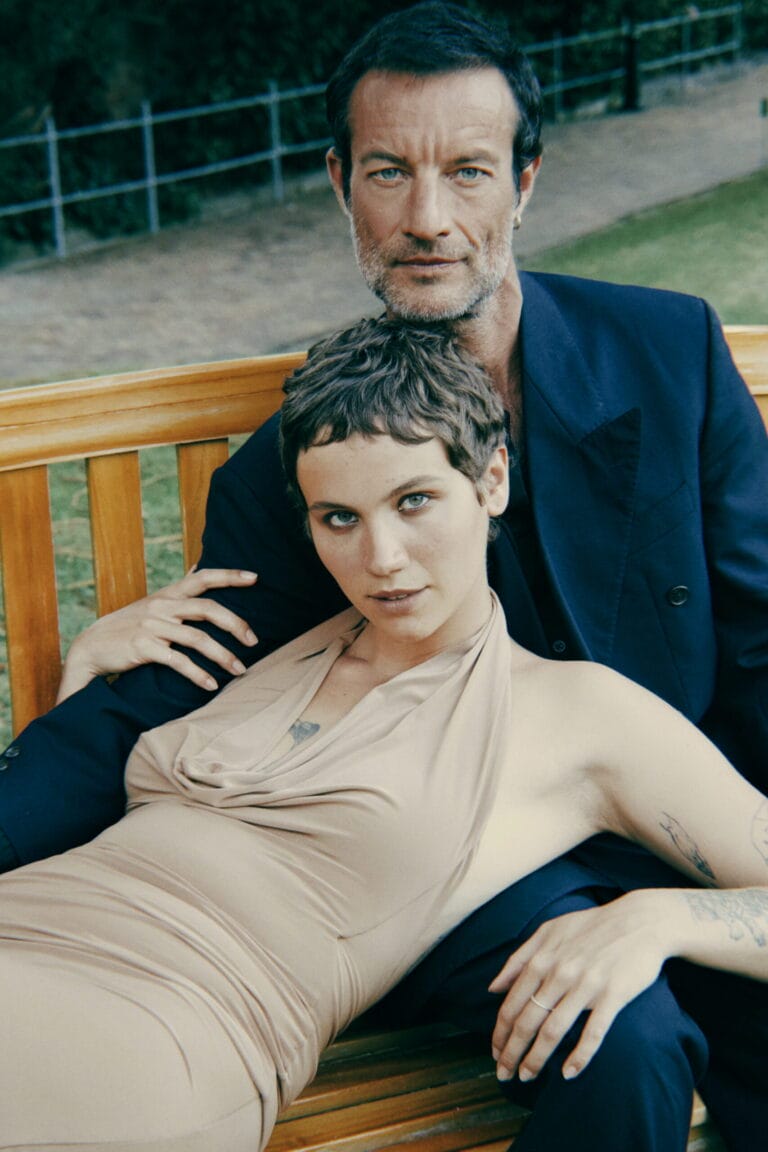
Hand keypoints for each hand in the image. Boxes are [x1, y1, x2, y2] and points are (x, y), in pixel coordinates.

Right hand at [57, 567, 258, 700]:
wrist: (91, 646)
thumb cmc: (128, 625)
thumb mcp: (153, 603)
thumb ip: (179, 590)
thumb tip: (199, 566)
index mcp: (167, 594)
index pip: (202, 577)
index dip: (229, 576)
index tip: (255, 578)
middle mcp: (162, 607)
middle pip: (208, 609)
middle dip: (236, 624)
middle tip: (254, 641)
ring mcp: (152, 627)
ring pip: (197, 639)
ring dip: (223, 656)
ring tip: (240, 670)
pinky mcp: (144, 648)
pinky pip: (178, 661)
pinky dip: (198, 674)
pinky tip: (211, 685)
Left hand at [488, 890, 678, 1083]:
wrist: (640, 920)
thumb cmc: (591, 926)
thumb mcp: (549, 931)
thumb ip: (519, 958)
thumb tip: (492, 987)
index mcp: (542, 958)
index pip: (512, 1004)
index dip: (500, 1033)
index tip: (495, 1053)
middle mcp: (560, 973)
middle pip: (527, 1021)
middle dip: (511, 1052)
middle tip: (503, 1074)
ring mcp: (586, 985)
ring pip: (553, 1031)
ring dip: (536, 1059)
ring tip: (527, 1076)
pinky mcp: (613, 995)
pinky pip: (593, 1033)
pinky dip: (579, 1056)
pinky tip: (568, 1073)